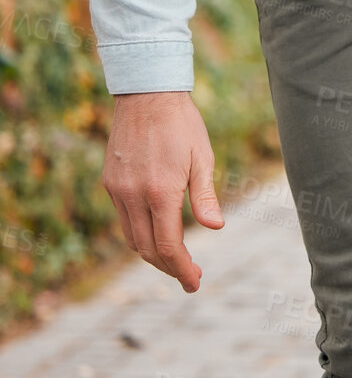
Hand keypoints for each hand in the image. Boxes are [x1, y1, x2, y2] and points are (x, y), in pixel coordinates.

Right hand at [100, 91, 223, 291]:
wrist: (147, 95)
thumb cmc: (183, 125)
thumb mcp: (203, 159)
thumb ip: (205, 196)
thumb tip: (216, 227)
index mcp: (160, 192)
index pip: (168, 245)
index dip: (182, 269)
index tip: (195, 282)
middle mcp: (133, 195)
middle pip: (146, 248)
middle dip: (169, 268)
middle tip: (189, 277)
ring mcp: (117, 190)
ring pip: (131, 237)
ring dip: (152, 254)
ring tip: (176, 261)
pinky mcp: (110, 183)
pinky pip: (123, 218)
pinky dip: (139, 233)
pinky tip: (156, 233)